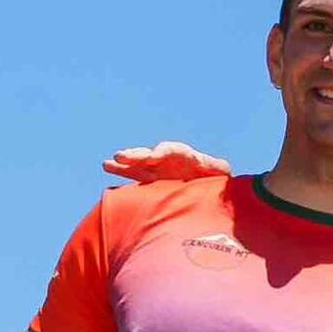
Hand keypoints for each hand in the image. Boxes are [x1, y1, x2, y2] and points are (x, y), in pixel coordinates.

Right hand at [100, 139, 228, 181]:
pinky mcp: (149, 178)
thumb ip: (218, 167)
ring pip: (137, 164)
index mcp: (182, 154)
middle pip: (148, 154)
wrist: (202, 181)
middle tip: (120, 156)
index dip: (161, 152)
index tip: (153, 156)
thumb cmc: (211, 175)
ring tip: (107, 163)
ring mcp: (155, 168)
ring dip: (123, 164)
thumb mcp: (217, 171)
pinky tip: (107, 168)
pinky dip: (122, 173)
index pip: (170, 150)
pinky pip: (134, 174)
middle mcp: (165, 159)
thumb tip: (225, 168)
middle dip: (135, 155)